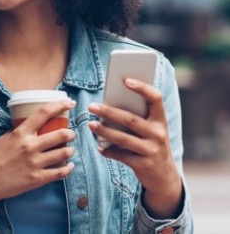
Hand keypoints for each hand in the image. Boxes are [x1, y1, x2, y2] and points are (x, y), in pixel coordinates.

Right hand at [0, 100, 75, 219]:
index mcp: (21, 133)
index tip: (69, 103)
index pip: (44, 113)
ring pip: (63, 153)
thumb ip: (21, 130)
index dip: (59, 105)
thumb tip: (33, 124)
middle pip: (60, 134)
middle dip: (70, 133)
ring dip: (70, 150)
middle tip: (71, 134)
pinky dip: (68, 168)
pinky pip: (60, 172)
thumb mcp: (6, 137)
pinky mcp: (37, 179)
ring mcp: (35, 163)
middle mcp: (30, 146)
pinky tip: (69, 165)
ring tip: (70, 150)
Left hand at [88, 78, 182, 218]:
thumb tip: (108, 102)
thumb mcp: (150, 129)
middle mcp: (159, 134)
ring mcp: (152, 151)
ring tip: (91, 124)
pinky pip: (122, 156)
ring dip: (104, 131)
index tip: (125, 80)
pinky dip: (108, 151)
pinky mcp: (144, 165)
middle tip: (91, 106)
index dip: (142, 88)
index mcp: (161, 120)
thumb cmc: (150, 143)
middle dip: (108, 112)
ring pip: (123, 138)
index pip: (155, 98)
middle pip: (130, 119)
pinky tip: (100, 147)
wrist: (164, 176)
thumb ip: (136, 116)